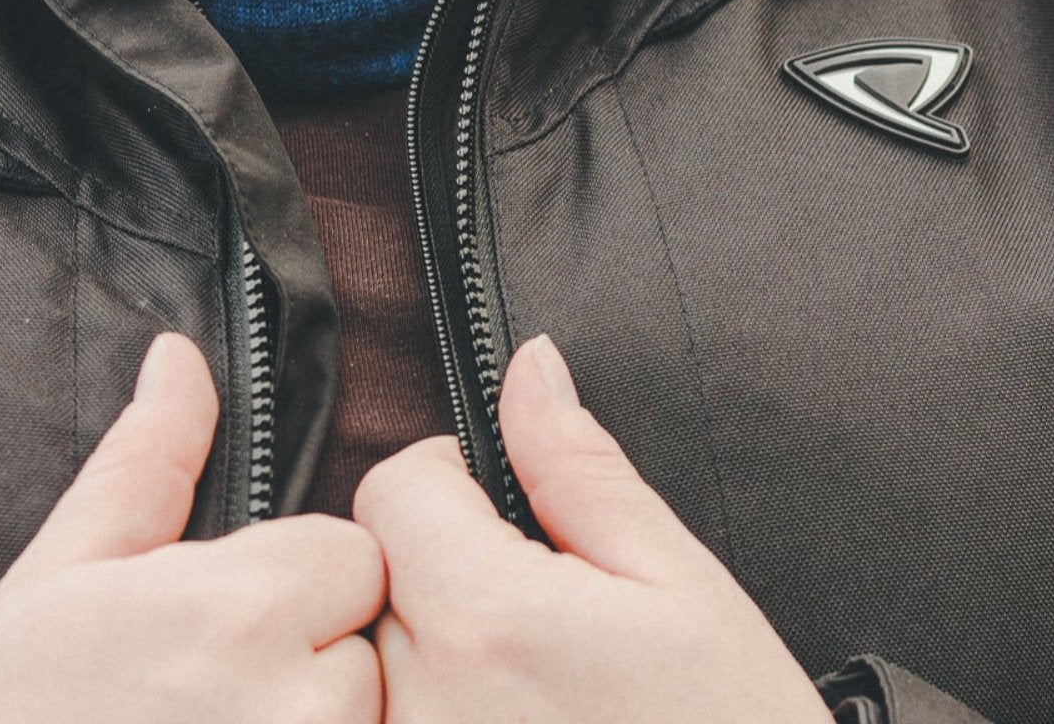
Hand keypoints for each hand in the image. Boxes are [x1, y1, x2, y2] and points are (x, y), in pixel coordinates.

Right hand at [0, 333, 384, 723]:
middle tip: (218, 688)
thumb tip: (178, 354)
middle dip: (313, 653)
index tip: (232, 619)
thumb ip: (151, 454)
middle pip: (369, 640)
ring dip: (313, 718)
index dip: (297, 580)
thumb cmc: (7, 706)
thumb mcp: (70, 567)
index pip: (354, 555)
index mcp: (241, 609)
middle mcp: (292, 702)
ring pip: (364, 714)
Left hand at [354, 336, 831, 723]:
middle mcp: (421, 706)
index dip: (450, 478)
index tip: (504, 508)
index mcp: (484, 617)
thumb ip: (579, 467)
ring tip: (529, 694)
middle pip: (378, 581)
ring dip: (432, 664)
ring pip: (377, 674)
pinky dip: (439, 723)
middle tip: (537, 617)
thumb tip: (526, 366)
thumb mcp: (677, 584)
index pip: (391, 488)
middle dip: (444, 573)